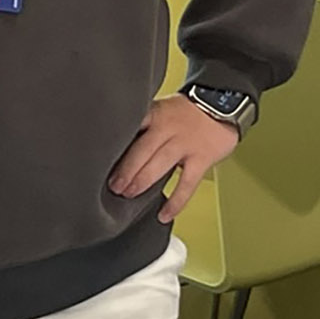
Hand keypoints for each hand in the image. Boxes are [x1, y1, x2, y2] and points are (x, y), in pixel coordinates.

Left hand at [108, 96, 241, 222]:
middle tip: (113, 185)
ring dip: (141, 181)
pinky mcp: (202, 159)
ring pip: (160, 164)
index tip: (99, 158)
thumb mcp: (159, 110)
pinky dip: (175, 202)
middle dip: (125, 170)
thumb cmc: (184, 112)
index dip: (114, 144)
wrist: (221, 104)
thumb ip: (140, 127)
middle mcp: (168, 128)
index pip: (130, 128)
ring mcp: (185, 143)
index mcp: (154, 114)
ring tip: (128, 194)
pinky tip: (163, 214)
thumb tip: (114, 148)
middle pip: (142, 150)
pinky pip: (186, 184)